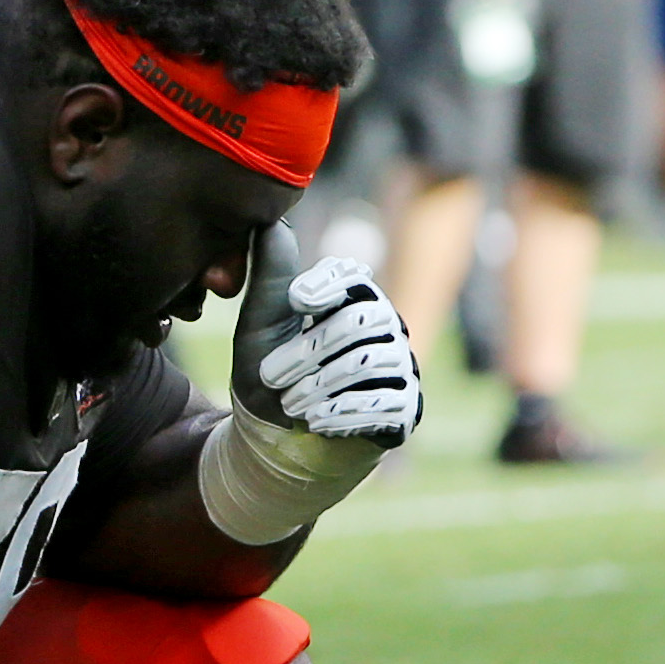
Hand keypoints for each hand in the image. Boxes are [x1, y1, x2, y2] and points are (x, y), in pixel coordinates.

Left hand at [257, 255, 423, 447]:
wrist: (273, 440)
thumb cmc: (269, 378)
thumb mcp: (260, 326)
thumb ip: (270, 277)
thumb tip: (271, 223)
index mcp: (352, 301)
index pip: (354, 277)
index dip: (329, 284)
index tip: (296, 300)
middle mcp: (384, 328)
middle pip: (362, 321)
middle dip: (310, 350)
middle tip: (271, 377)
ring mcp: (399, 368)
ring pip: (372, 361)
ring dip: (322, 385)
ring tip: (291, 405)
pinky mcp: (405, 409)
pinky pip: (388, 402)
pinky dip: (346, 412)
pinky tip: (317, 421)